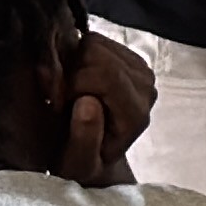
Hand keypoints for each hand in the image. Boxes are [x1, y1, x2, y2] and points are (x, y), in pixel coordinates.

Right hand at [62, 34, 158, 185]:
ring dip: (72, 63)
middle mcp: (145, 86)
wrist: (94, 153)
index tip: (60, 106)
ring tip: (69, 91)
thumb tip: (87, 103)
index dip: (73, 85)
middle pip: (97, 52)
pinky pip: (93, 40)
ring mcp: (139, 68)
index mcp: (137, 113)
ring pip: (93, 42)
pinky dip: (76, 56)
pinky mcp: (127, 56)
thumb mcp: (77, 164)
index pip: (105, 75)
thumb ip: (84, 139)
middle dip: (71, 72)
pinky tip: (76, 80)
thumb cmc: (82, 162)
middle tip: (63, 98)